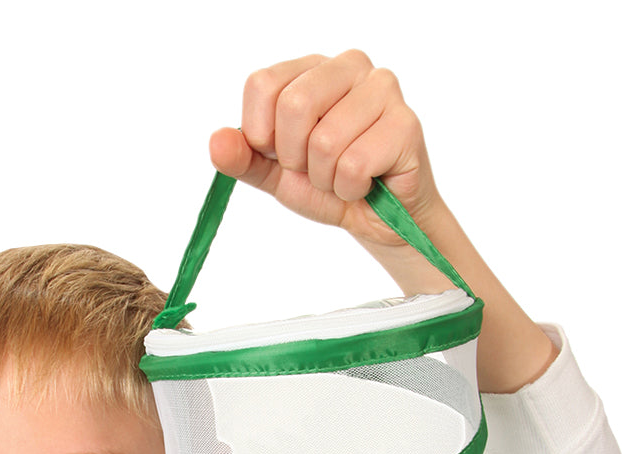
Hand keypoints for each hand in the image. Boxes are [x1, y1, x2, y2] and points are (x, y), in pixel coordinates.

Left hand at [209, 50, 444, 250]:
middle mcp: (348, 66)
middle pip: (294, 105)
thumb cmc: (328, 184)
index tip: (283, 153)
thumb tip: (216, 142)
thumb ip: (242, 158)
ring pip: (325, 141)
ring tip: (342, 176)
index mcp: (310, 68)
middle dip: (295, 156)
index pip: (263, 85)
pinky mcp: (405, 123)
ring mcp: (382, 89)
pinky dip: (351, 189)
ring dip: (326, 178)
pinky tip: (365, 183)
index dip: (262, 134)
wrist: (375, 218)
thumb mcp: (274, 173)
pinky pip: (354, 165)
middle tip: (315, 167)